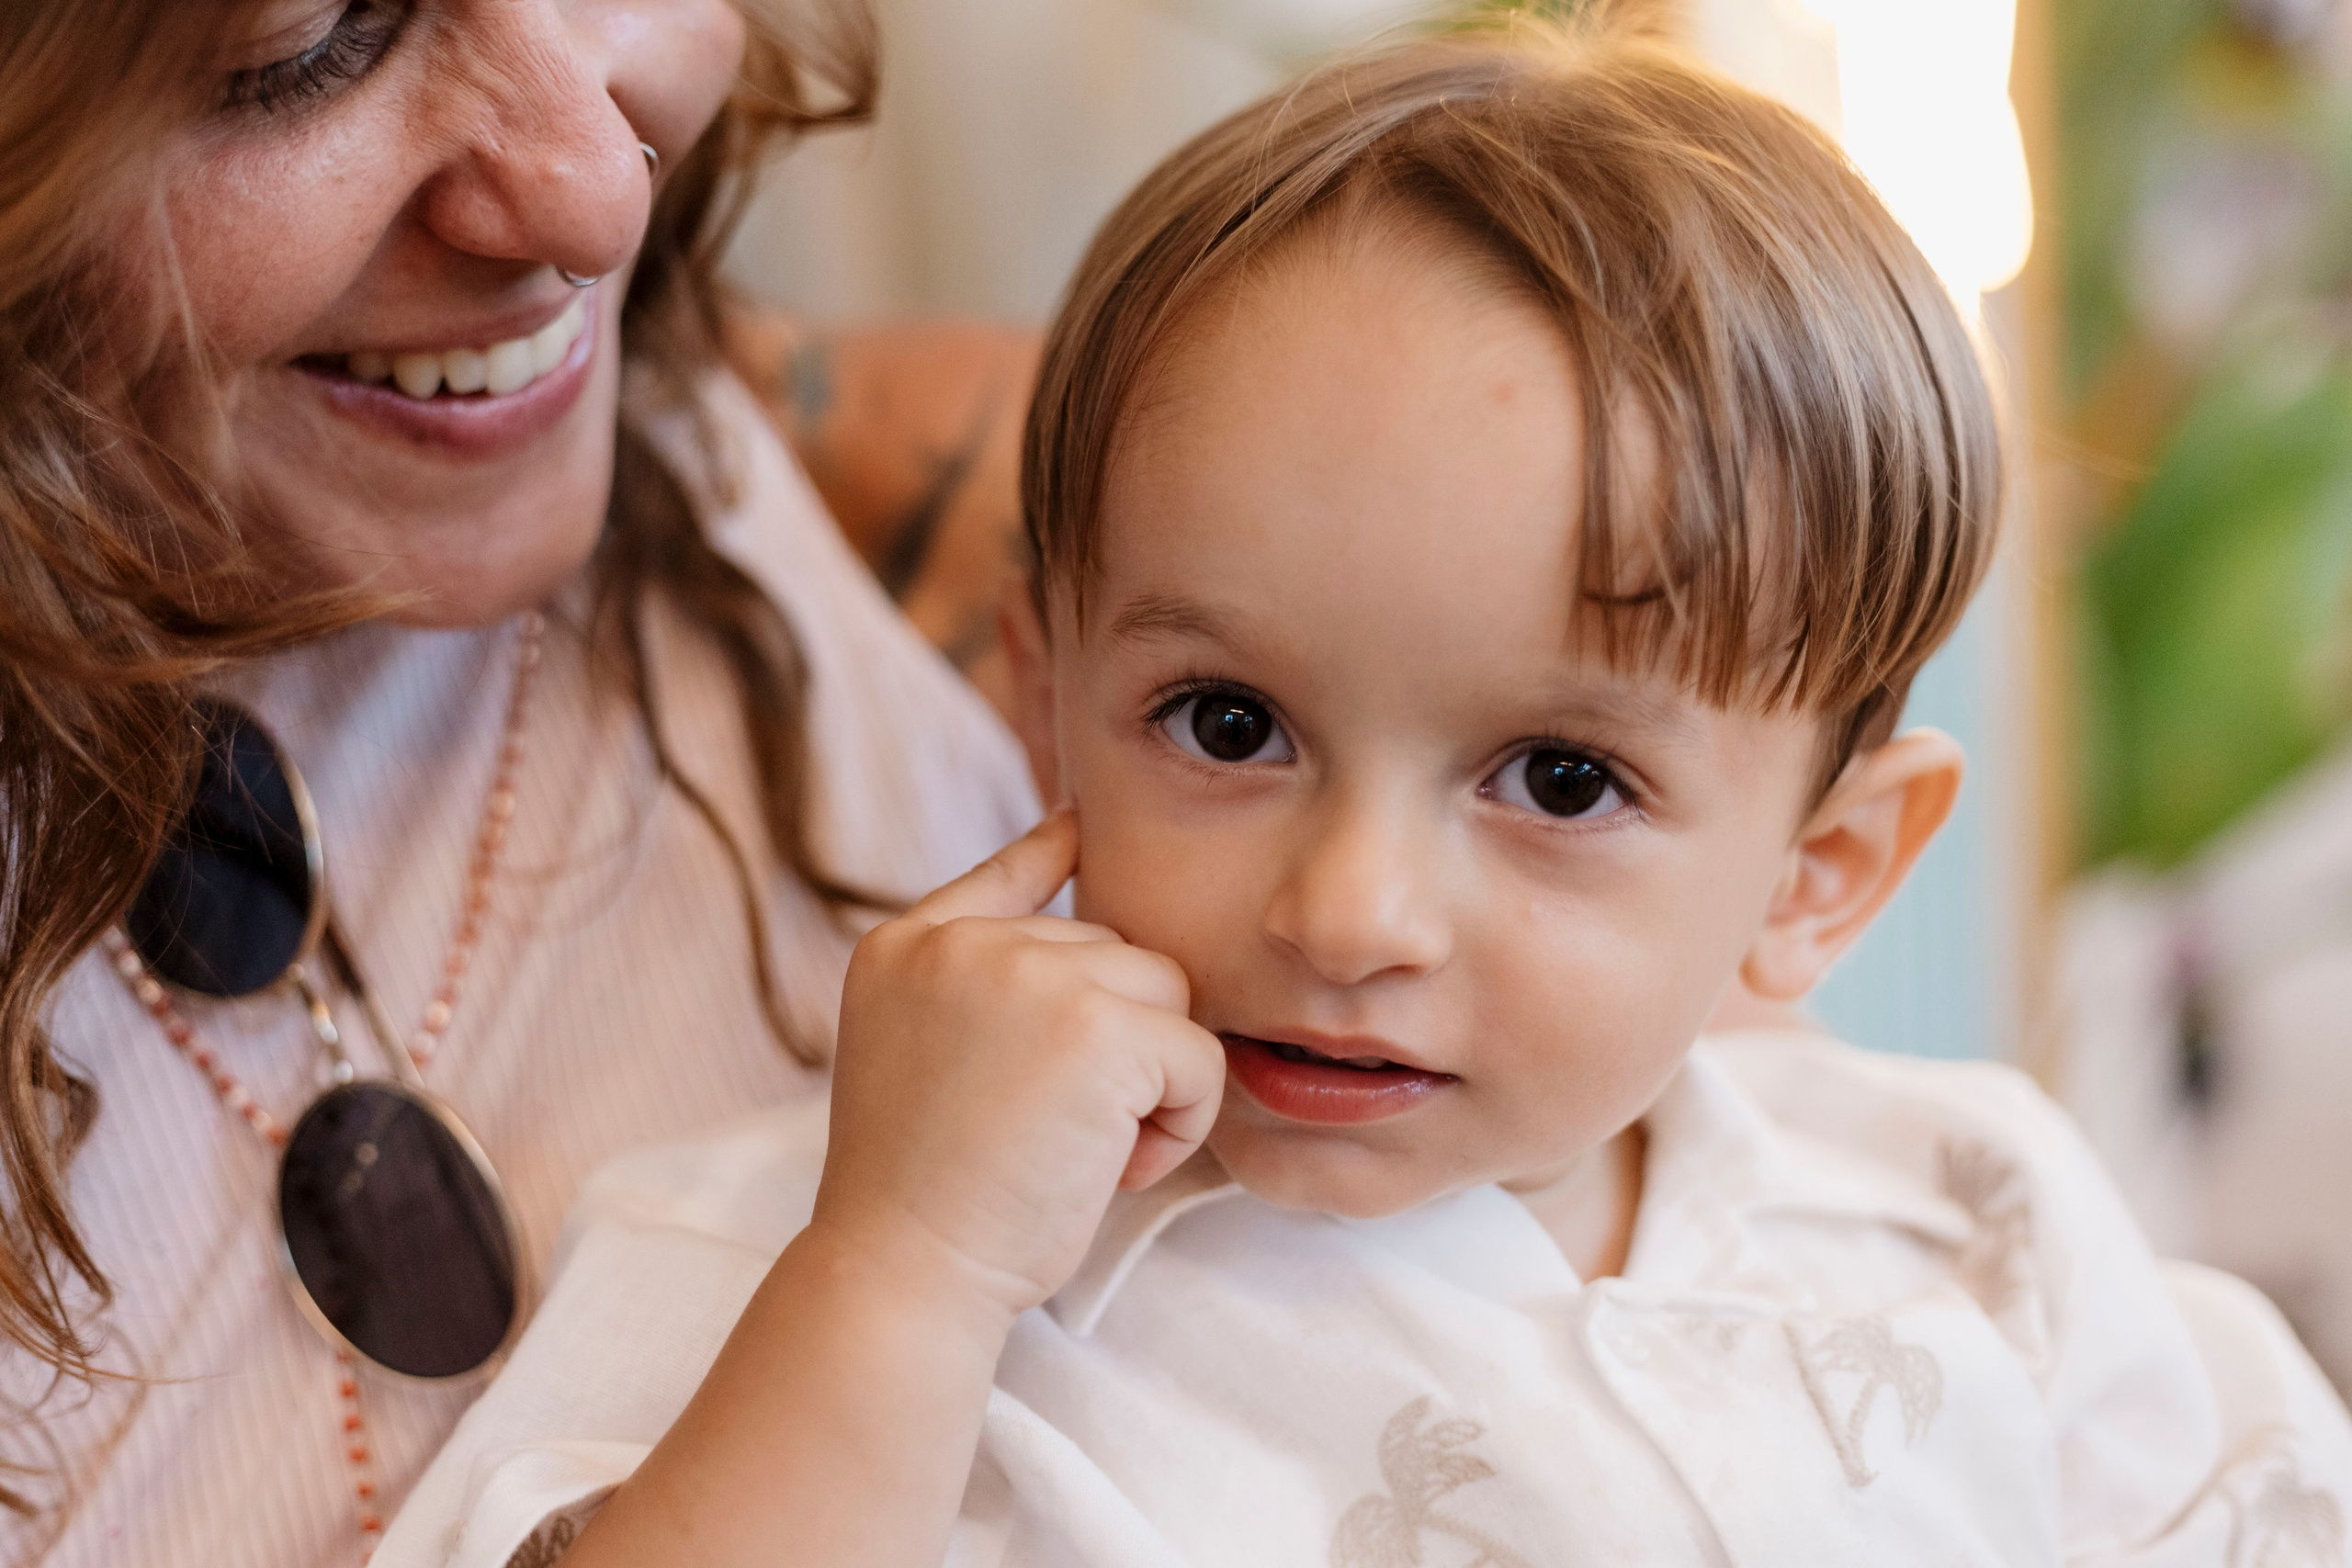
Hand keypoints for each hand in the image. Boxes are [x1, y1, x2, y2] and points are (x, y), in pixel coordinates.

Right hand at [816, 810, 1225, 1323]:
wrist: (905, 1268)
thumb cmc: (922, 1197)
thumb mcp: (921, 1057)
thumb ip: (980, 991)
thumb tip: (1088, 941)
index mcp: (905, 947)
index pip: (1006, 871)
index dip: (1054, 851)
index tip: (1080, 825)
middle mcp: (963, 943)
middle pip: (1113, 950)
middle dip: (1115, 1042)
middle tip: (1058, 1137)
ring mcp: (1028, 975)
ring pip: (1165, 993)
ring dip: (1154, 1079)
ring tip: (1087, 1152)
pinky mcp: (1098, 1027)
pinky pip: (1197, 1055)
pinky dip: (1181, 1123)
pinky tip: (1116, 1169)